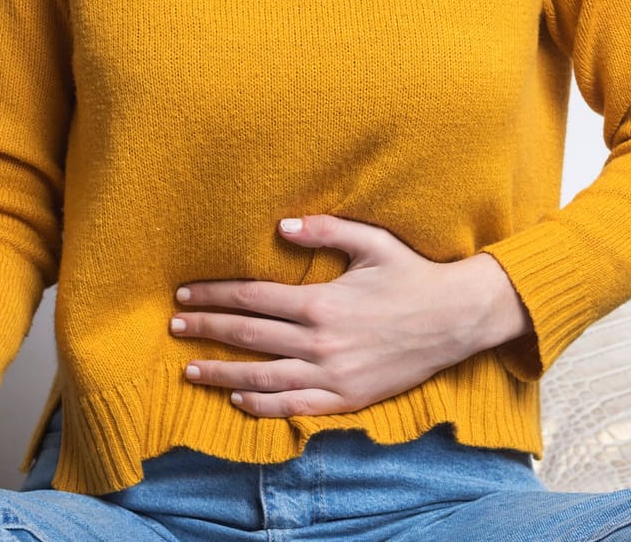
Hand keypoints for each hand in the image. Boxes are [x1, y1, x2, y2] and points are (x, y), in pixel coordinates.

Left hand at [172, 215, 531, 418]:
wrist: (456, 319)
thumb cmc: (413, 275)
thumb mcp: (373, 242)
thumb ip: (326, 231)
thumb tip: (282, 224)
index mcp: (322, 302)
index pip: (252, 299)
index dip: (215, 297)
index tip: (185, 295)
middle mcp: (321, 342)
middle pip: (249, 337)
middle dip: (207, 331)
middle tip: (174, 326)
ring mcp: (333, 374)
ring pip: (263, 378)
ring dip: (222, 373)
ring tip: (190, 369)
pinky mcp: (347, 398)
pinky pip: (295, 406)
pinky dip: (262, 405)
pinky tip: (239, 399)